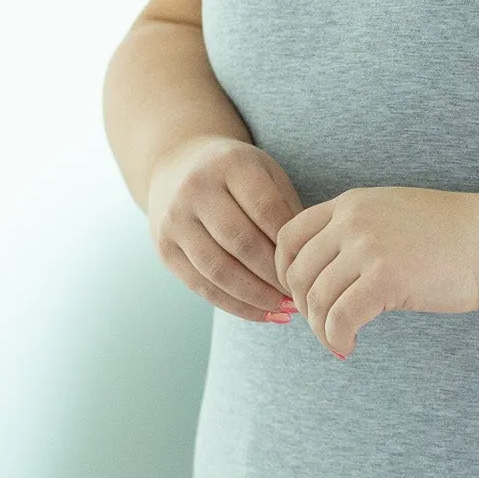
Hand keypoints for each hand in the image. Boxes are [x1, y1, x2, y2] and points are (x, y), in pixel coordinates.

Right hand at [149, 136, 303, 320]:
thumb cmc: (237, 175)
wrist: (177, 165)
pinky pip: (202, 286)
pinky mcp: (165, 248)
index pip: (267, 210)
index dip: (291, 243)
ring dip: (257, 297)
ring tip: (285, 309)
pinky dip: (235, 305)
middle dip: (275, 275)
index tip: (313, 265)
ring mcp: (175, 220)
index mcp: (230, 165)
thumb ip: (288, 209)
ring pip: (219, 270)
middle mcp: (197, 189)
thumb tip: (310, 260)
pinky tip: (262, 313)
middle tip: (302, 293)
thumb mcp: (266, 174)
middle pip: (242, 242)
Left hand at [274, 185, 478, 356]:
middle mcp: (353, 220)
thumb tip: (330, 273)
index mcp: (353, 203)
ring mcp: (368, 247)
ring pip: (317, 299)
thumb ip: (361, 233)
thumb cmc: (459, 234)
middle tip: (323, 325)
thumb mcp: (397, 216)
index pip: (289, 235)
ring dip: (321, 329)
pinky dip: (337, 339)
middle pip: (298, 272)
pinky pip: (340, 318)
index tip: (301, 296)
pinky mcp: (386, 278)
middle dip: (304, 307)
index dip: (285, 272)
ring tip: (338, 341)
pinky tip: (349, 347)